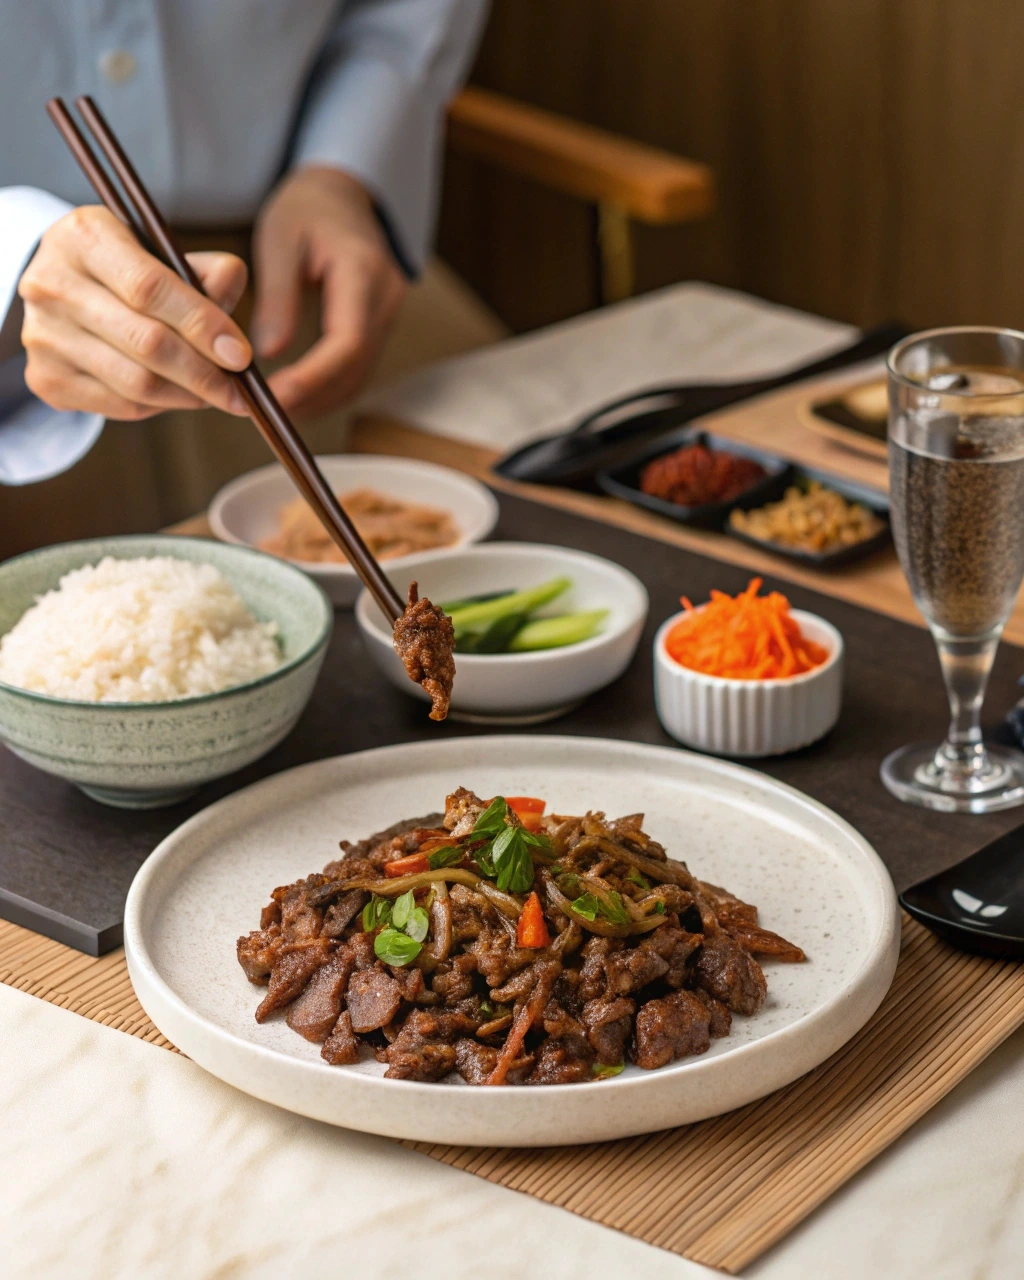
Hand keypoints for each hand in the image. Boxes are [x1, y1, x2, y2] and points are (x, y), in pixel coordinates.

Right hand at [19, 206, 252, 419]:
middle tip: (239, 391)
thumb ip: (208, 275)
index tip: (241, 356)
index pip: (150, 288)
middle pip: (145, 342)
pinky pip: (121, 406)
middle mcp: (52, 283)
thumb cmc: (128, 268)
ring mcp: (43, 335)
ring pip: (136, 383)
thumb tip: (233, 324)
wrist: (63, 288)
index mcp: (85, 236)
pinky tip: (176, 393)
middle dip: (204, 372)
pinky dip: (160, 406)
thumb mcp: (164, 252)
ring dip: (187, 395)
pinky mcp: (46, 377)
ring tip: (214, 392)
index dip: (202, 325)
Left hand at [252, 166, 407, 416]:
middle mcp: (386, 298)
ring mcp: (388, 316)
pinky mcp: (380, 327)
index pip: (347, 341)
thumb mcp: (279, 241)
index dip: (314, 376)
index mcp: (363, 271)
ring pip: (360, 376)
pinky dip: (329, 388)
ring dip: (321, 400)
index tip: (277, 396)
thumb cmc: (307, 209)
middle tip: (269, 413)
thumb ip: (276, 297)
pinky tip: (299, 396)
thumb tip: (266, 353)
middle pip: (356, 367)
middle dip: (313, 396)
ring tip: (279, 411)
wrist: (341, 194)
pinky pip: (358, 369)